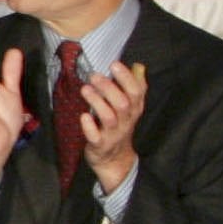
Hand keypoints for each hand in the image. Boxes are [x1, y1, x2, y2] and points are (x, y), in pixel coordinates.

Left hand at [78, 59, 146, 194]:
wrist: (114, 158)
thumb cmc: (120, 125)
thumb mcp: (131, 107)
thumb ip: (134, 86)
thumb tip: (138, 66)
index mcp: (134, 109)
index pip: (137, 92)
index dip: (126, 78)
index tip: (114, 64)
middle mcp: (126, 121)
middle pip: (123, 103)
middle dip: (109, 88)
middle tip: (94, 75)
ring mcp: (113, 134)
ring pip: (109, 117)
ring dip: (97, 102)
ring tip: (85, 89)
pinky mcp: (99, 145)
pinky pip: (95, 137)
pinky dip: (89, 126)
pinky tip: (84, 116)